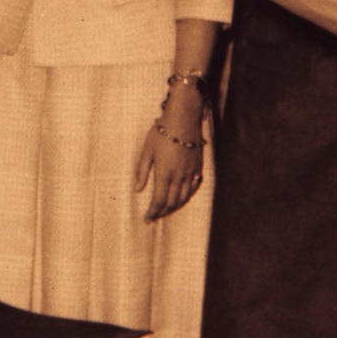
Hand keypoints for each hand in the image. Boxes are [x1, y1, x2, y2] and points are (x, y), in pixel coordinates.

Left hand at [133, 92, 204, 220]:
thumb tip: (138, 189)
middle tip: (154, 218)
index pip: (159, 200)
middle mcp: (179, 176)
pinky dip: (186, 197)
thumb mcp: (146, 151)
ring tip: (165, 212)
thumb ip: (142, 171)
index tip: (147, 219)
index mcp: (164, 173)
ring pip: (184, 198)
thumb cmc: (162, 132)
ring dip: (174, 208)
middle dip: (162, 213)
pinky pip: (193, 188)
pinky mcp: (197, 167)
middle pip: (172, 202)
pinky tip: (181, 199)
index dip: (153, 212)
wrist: (183, 118)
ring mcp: (190, 172)